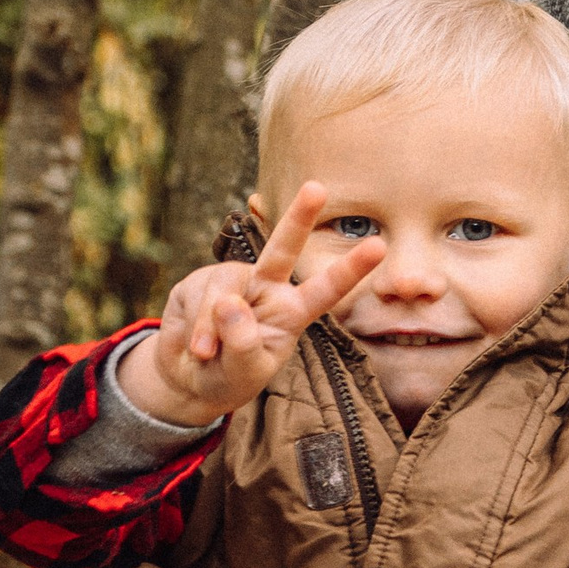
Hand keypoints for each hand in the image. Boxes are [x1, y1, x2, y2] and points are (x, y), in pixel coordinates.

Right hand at [120, 183, 381, 429]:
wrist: (189, 379)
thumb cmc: (229, 377)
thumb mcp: (244, 372)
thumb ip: (243, 343)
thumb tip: (230, 301)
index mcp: (292, 312)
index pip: (325, 289)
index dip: (350, 269)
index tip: (379, 245)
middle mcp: (266, 288)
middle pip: (283, 249)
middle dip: (298, 218)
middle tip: (317, 188)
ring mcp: (233, 282)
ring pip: (225, 290)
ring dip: (211, 328)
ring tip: (206, 355)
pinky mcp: (200, 282)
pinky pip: (198, 298)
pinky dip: (195, 328)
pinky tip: (193, 344)